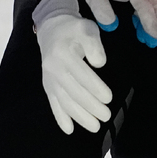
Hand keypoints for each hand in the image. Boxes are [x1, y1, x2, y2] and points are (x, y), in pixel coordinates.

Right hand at [34, 0, 111, 133]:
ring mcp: (49, 78)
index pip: (82, 74)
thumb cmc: (74, 29)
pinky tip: (69, 130)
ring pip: (64, 101)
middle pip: (73, 92)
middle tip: (106, 116)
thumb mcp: (86, 28)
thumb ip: (94, 44)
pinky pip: (53, 103)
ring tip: (95, 127)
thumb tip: (99, 63)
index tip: (109, 98)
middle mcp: (53, 68)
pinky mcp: (47, 85)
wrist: (51, 29)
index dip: (95, 88)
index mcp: (63, 53)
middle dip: (90, 106)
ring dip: (79, 116)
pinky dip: (60, 118)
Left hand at [41, 0, 156, 44]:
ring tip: (146, 36)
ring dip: (151, 17)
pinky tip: (136, 20)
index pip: (146, 5)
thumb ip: (99, 5)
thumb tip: (111, 25)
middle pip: (154, 3)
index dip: (151, 22)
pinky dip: (143, 10)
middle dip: (156, 22)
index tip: (152, 38)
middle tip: (152, 41)